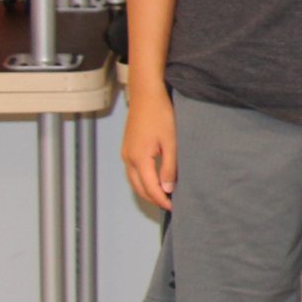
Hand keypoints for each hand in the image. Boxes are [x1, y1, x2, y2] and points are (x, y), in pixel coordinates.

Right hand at [122, 84, 177, 210]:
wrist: (146, 94)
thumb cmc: (161, 114)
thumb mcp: (171, 142)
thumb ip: (169, 167)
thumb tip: (168, 189)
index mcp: (139, 159)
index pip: (150, 188)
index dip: (162, 200)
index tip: (175, 207)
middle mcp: (128, 159)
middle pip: (139, 188)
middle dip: (154, 199)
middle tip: (170, 205)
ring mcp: (125, 153)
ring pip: (134, 181)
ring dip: (147, 191)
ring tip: (164, 196)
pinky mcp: (127, 148)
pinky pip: (133, 171)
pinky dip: (143, 181)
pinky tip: (154, 180)